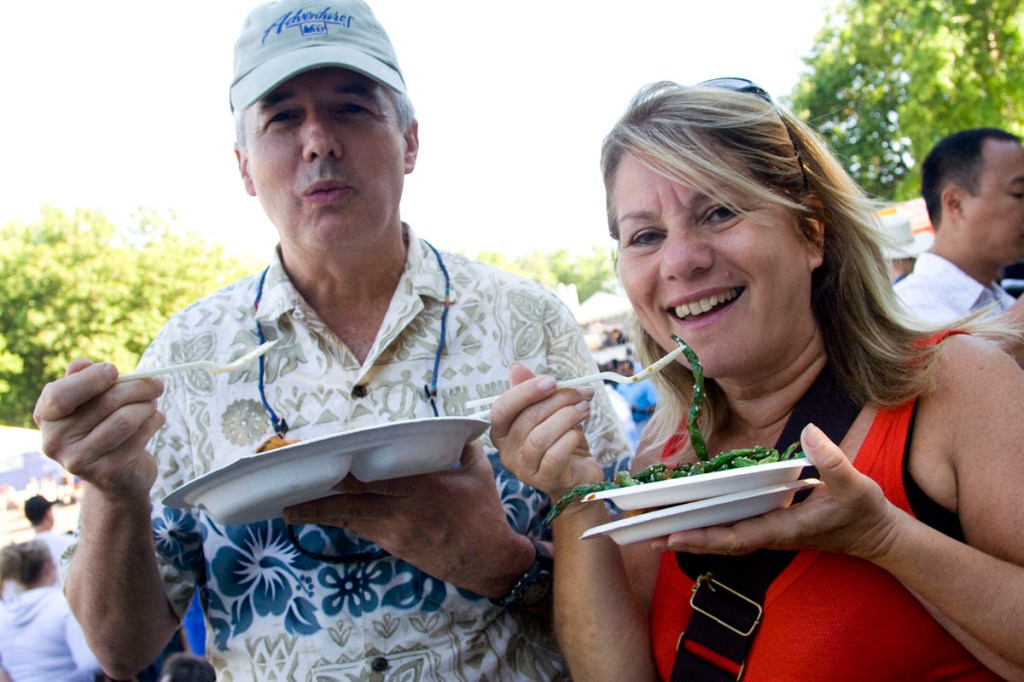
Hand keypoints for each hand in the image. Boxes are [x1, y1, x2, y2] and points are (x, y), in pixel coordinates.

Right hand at [33, 360, 164, 497]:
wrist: (114, 476)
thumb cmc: (101, 426)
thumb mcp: (87, 402)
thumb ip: (82, 380)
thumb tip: (81, 364)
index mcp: (47, 417)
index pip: (59, 396)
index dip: (89, 380)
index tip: (114, 370)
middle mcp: (56, 441)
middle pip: (105, 402)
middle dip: (138, 388)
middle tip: (156, 384)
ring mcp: (81, 460)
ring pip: (126, 420)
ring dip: (148, 406)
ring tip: (153, 403)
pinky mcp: (108, 471)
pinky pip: (140, 436)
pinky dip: (155, 421)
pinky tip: (156, 419)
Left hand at [282, 440, 530, 595]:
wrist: (488, 560)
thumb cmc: (484, 514)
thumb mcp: (478, 473)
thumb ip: (461, 448)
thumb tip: (451, 430)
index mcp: (423, 488)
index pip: (375, 478)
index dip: (345, 471)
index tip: (324, 459)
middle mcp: (403, 510)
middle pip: (352, 501)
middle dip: (320, 494)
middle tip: (290, 486)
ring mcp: (395, 532)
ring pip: (350, 520)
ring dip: (320, 514)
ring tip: (290, 510)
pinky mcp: (394, 547)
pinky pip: (362, 530)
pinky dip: (342, 522)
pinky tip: (324, 517)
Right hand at [488, 364, 602, 500]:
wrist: (579, 474)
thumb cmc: (560, 440)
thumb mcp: (547, 412)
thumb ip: (532, 391)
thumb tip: (516, 369)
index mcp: (502, 432)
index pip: (502, 409)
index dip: (525, 392)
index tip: (551, 381)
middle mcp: (508, 452)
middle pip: (527, 419)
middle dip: (558, 400)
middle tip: (581, 393)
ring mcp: (524, 468)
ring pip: (540, 437)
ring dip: (567, 417)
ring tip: (583, 409)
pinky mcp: (546, 479)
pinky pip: (555, 455)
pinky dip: (571, 437)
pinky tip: (579, 432)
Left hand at [658, 424, 901, 559]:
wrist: (877, 535)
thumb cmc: (864, 512)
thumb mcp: (854, 485)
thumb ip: (832, 460)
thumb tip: (808, 433)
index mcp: (783, 528)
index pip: (736, 537)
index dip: (704, 538)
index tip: (674, 535)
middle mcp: (768, 533)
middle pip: (718, 542)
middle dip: (683, 539)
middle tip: (644, 535)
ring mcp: (767, 531)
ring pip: (721, 537)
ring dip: (689, 533)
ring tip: (652, 528)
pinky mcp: (768, 523)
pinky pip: (730, 528)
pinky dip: (706, 525)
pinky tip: (685, 515)